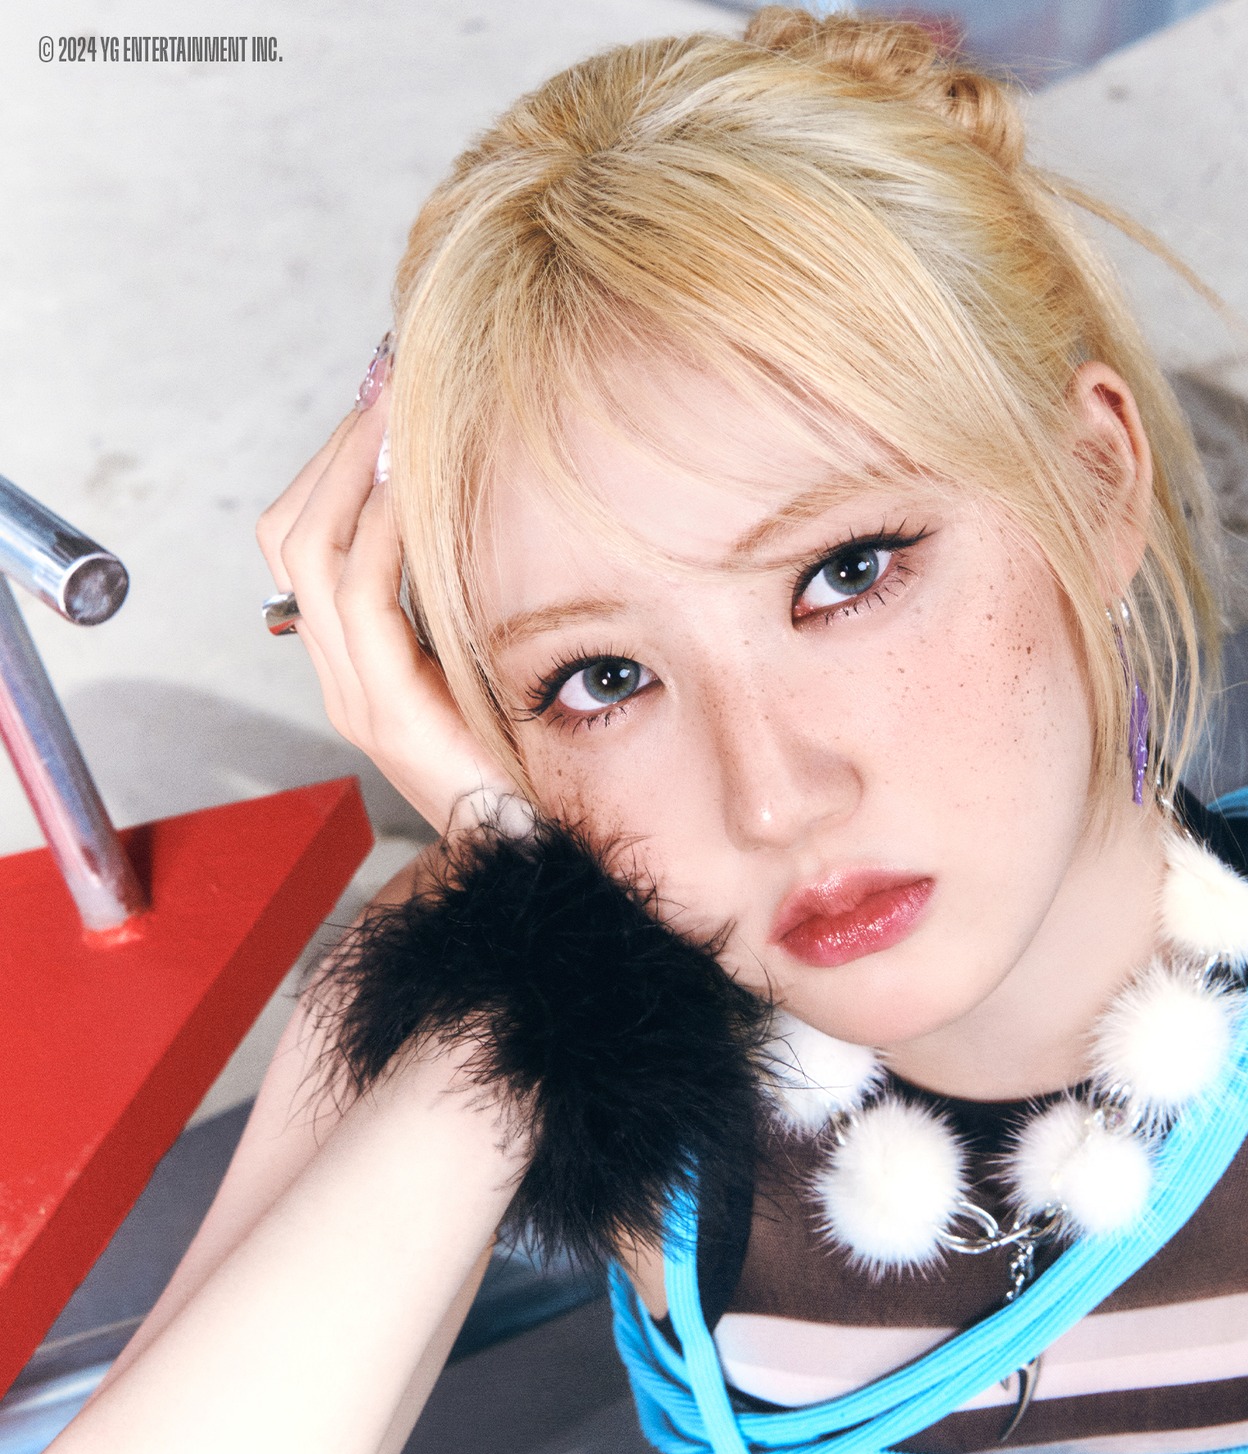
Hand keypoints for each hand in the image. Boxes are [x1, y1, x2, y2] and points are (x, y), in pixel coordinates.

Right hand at [258, 393, 526, 838]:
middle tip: (390, 385)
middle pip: (292, 534)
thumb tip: (484, 511)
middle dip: (339, 450)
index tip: (390, 401)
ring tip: (399, 412)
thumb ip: (472, 604)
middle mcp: (342, 676)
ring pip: (311, 552)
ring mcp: (356, 697)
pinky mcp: (386, 714)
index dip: (341, 465)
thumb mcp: (499, 663)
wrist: (543, 860)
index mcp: (362, 662)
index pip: (308, 541)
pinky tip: (417, 486)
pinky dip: (384, 528)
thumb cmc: (537, 768)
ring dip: (355, 469)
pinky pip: (361, 597)